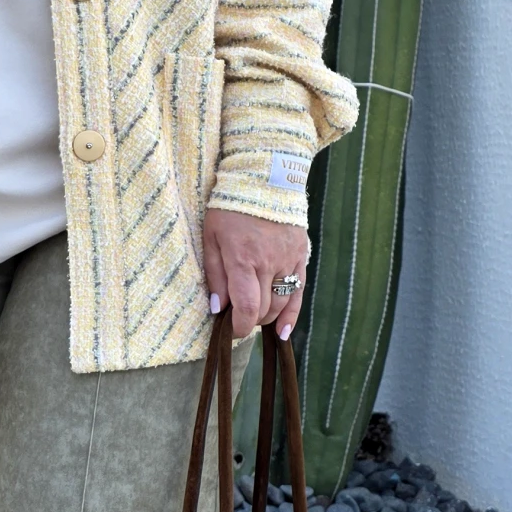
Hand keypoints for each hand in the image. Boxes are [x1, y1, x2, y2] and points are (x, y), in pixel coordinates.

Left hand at [202, 207, 307, 341]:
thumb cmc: (229, 208)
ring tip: (253, 315)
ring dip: (266, 317)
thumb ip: (215, 274)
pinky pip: (298, 292)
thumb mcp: (211, 237)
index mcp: (243, 259)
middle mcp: (269, 263)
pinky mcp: (300, 257)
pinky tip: (283, 331)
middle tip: (236, 317)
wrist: (264, 179)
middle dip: (248, 321)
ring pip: (280, 304)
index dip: (239, 327)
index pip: (247, 307)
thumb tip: (218, 309)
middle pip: (264, 309)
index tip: (230, 330)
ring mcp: (288, 261)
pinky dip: (291, 315)